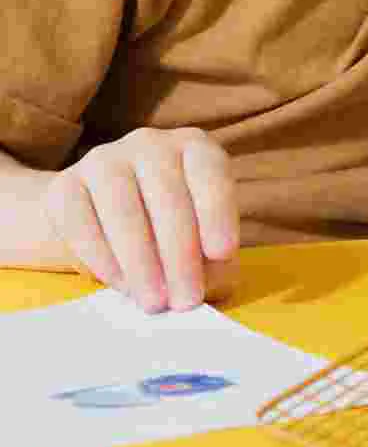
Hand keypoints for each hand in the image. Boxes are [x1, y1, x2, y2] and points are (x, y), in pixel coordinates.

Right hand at [41, 128, 239, 312]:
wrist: (98, 215)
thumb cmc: (169, 229)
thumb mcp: (200, 234)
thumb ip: (212, 257)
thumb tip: (209, 283)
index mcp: (195, 147)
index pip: (210, 175)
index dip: (217, 213)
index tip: (223, 253)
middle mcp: (151, 144)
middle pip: (167, 198)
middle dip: (180, 255)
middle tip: (187, 299)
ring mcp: (105, 160)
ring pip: (123, 211)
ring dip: (141, 262)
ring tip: (155, 302)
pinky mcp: (64, 185)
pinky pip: (81, 224)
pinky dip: (103, 259)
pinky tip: (121, 285)